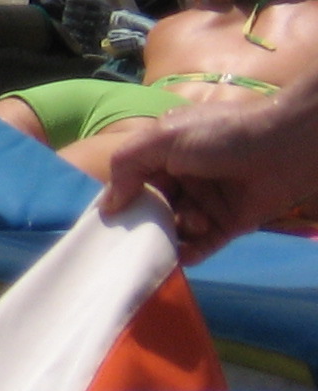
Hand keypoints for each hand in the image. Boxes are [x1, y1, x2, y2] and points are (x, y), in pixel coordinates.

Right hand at [101, 97, 317, 254]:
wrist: (283, 147)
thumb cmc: (219, 134)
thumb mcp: (162, 138)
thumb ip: (126, 166)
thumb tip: (108, 205)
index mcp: (165, 153)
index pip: (133, 179)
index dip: (120, 197)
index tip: (109, 218)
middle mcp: (184, 178)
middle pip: (153, 207)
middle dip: (147, 219)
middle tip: (143, 229)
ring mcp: (207, 202)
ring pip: (176, 227)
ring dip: (176, 231)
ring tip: (194, 220)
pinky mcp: (230, 224)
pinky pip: (203, 245)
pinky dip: (191, 253)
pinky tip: (184, 255)